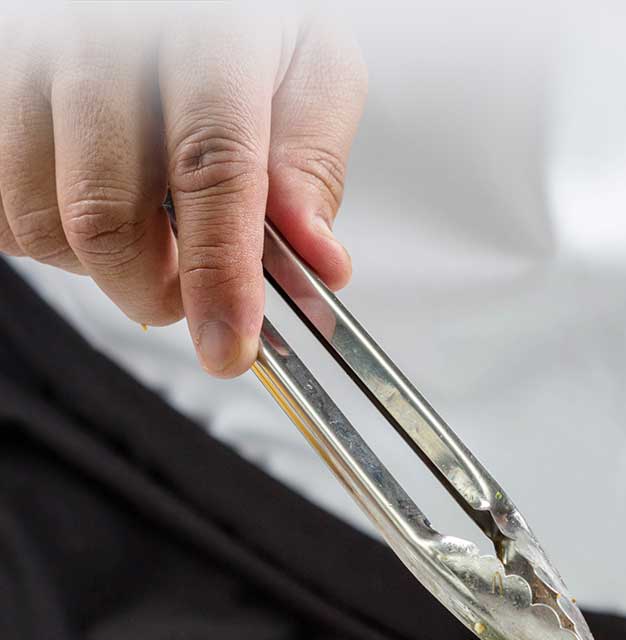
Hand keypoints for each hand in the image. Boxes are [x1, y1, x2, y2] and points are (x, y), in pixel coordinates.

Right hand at [0, 6, 366, 376]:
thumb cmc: (243, 19)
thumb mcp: (310, 65)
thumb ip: (312, 160)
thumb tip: (317, 259)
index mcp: (206, 30)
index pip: (211, 169)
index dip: (220, 272)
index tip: (230, 343)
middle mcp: (103, 37)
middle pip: (106, 210)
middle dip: (154, 288)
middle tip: (194, 298)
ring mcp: (29, 58)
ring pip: (40, 218)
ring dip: (100, 266)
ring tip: (149, 235)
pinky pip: (0, 206)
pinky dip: (48, 236)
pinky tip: (94, 207)